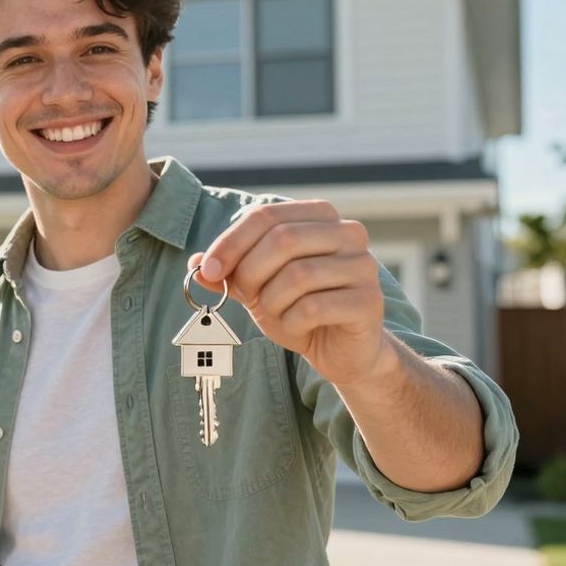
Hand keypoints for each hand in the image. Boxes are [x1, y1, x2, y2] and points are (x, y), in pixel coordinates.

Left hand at [188, 200, 390, 387]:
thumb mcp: (255, 286)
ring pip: (298, 274)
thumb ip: (228, 272)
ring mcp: (364, 266)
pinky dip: (292, 321)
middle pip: (282, 239)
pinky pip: (314, 306)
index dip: (230, 242)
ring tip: (274, 312)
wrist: (339, 349)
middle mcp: (348, 233)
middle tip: (243, 295)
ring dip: (271, 300)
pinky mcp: (370, 301)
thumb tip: (195, 263)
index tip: (208, 270)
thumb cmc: (297, 307)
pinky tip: (297, 327)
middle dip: (250, 271)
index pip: (265, 215)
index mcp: (319, 216)